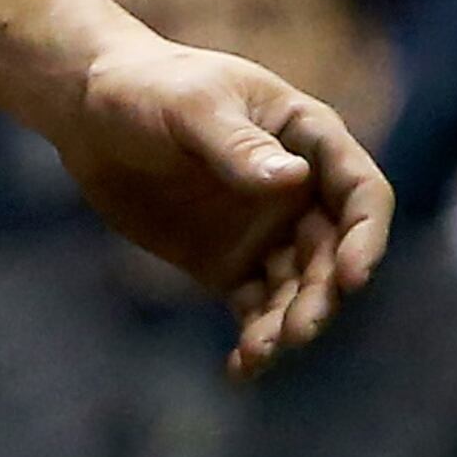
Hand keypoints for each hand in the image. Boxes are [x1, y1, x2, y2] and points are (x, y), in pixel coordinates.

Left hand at [55, 29, 391, 377]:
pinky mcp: (228, 264)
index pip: (361, 194)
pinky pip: (254, 308)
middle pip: (333, 253)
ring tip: (264, 352)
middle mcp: (300, 192)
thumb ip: (239, 145)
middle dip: (322, 294)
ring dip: (289, 322)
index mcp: (310, 140)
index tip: (352, 278)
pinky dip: (254, 337)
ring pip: (297, 289)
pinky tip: (242, 367)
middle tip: (298, 330)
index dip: (366, 238)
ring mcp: (267, 232)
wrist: (90, 112)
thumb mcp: (193, 107)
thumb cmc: (148, 89)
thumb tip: (292, 180)